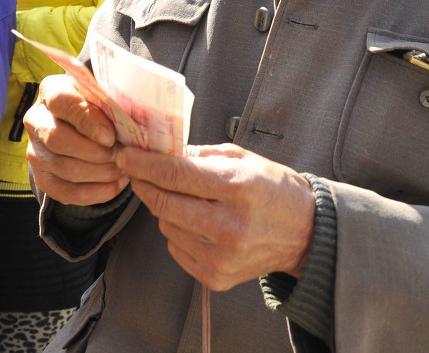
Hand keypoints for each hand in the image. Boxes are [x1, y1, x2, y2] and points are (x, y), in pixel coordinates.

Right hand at [24, 74, 128, 206]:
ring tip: (123, 168)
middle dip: (95, 152)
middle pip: (57, 139)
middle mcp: (35, 120)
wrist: (83, 126)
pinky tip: (116, 183)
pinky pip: (67, 193)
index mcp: (51, 91)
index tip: (110, 136)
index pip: (62, 102)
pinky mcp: (43, 178)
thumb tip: (124, 126)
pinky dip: (97, 192)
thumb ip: (109, 104)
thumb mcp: (103, 96)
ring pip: (64, 169)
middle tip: (121, 155)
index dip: (86, 120)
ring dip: (100, 173)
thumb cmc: (98, 107)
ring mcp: (35, 152)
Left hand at [116, 142, 315, 290]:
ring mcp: (223, 257)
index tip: (124, 155)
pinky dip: (177, 231)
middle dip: (144, 183)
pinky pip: (176, 248)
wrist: (305, 233)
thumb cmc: (272, 189)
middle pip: (163, 203)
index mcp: (238, 188)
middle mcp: (230, 226)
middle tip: (138, 171)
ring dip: (164, 208)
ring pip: (166, 225)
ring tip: (186, 199)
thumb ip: (197, 155)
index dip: (143, 164)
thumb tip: (156, 152)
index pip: (175, 175)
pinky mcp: (217, 277)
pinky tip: (196, 223)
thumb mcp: (241, 158)